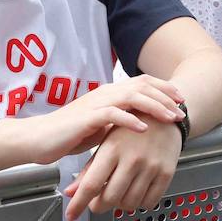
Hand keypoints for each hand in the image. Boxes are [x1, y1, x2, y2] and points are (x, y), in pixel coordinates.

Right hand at [26, 75, 184, 164]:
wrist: (39, 138)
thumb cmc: (68, 134)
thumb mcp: (101, 126)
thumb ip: (119, 120)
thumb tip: (140, 124)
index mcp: (110, 93)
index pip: (142, 82)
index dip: (163, 88)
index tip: (181, 99)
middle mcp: (106, 93)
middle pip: (143, 86)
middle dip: (166, 96)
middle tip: (182, 109)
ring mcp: (97, 103)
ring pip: (132, 96)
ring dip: (155, 106)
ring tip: (170, 117)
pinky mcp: (87, 118)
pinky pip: (113, 114)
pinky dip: (131, 120)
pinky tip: (144, 129)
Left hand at [63, 118, 180, 219]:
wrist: (164, 116)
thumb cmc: (131, 129)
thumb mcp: (106, 143)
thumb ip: (88, 170)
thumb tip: (70, 193)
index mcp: (113, 149)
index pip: (91, 184)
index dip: (79, 204)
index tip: (71, 215)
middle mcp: (132, 158)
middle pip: (110, 198)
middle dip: (99, 206)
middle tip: (97, 202)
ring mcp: (151, 166)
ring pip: (129, 203)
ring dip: (120, 205)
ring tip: (119, 193)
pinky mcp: (166, 172)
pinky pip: (149, 202)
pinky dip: (139, 204)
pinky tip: (136, 192)